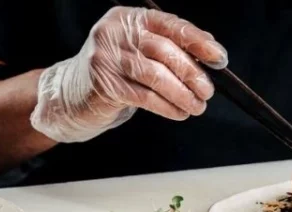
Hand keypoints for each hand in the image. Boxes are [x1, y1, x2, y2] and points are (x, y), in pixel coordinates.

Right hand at [30, 6, 227, 142]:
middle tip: (207, 92)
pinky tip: (178, 113)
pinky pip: (145, 97)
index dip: (199, 42)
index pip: (172, 25)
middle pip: (166, 51)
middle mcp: (115, 33)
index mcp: (130, 18)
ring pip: (157, 76)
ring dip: (183, 95)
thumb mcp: (141, 51)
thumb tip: (211, 54)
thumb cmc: (116, 72)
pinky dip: (167, 107)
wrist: (72, 94)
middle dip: (193, 74)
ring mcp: (107, 57)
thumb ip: (170, 48)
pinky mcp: (104, 84)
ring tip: (196, 106)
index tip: (219, 58)